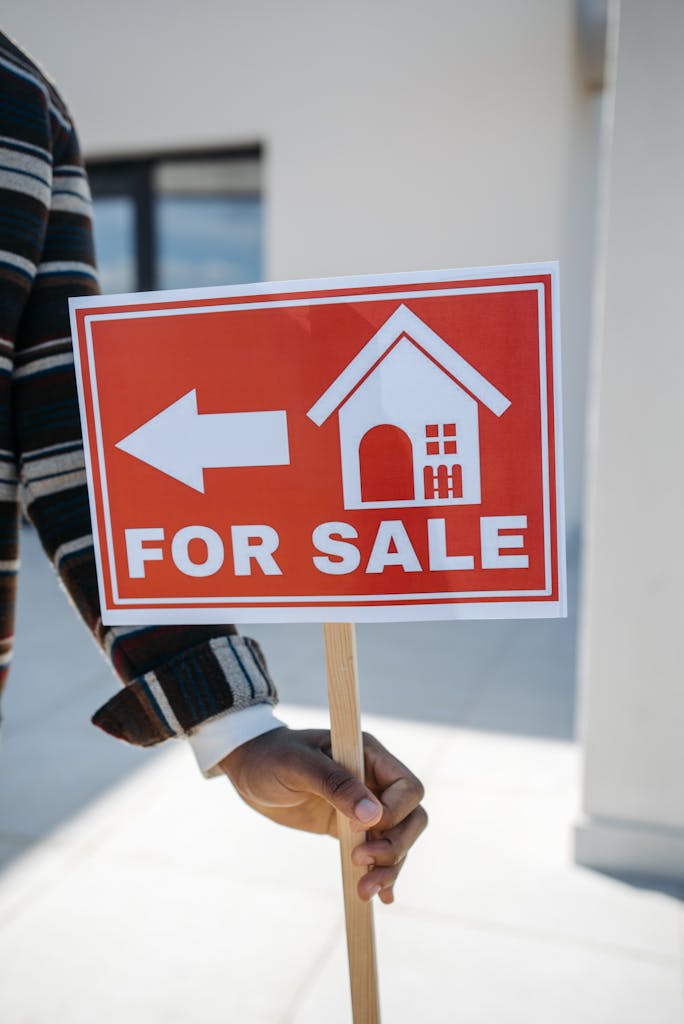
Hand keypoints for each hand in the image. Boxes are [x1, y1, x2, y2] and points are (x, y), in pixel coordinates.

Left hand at [219, 727, 426, 903]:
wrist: (249, 769)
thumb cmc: (271, 757)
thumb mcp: (297, 766)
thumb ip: (334, 785)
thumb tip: (373, 816)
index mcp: (368, 755)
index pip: (406, 787)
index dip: (394, 813)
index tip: (360, 827)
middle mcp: (374, 780)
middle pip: (412, 817)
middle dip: (395, 846)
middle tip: (363, 865)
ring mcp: (365, 805)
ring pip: (399, 840)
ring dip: (389, 868)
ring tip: (364, 892)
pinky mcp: (351, 828)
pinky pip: (378, 851)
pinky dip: (384, 873)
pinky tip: (381, 896)